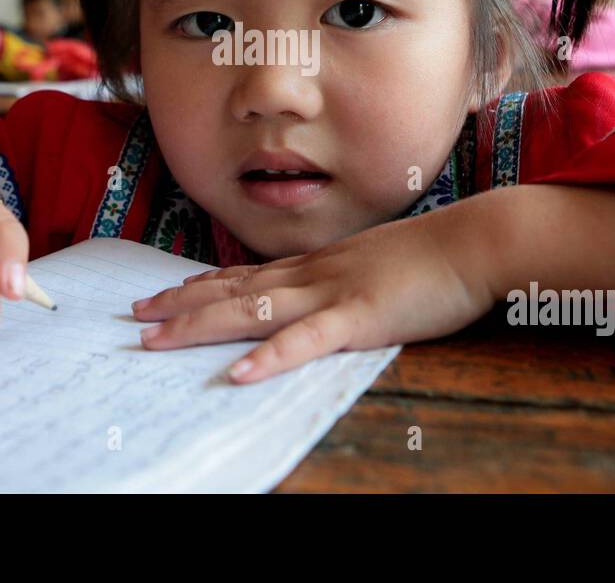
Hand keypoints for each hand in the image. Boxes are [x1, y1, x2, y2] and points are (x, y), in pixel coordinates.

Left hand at [130, 204, 495, 383]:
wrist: (478, 240)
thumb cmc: (436, 255)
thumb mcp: (378, 262)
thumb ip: (345, 277)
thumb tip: (323, 292)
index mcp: (321, 263)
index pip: (248, 275)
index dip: (203, 286)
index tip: (167, 293)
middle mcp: (315, 273)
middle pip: (235, 291)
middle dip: (182, 305)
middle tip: (136, 316)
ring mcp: (334, 292)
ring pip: (253, 311)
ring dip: (200, 325)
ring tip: (156, 339)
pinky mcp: (361, 316)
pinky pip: (307, 341)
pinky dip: (270, 356)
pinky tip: (239, 373)